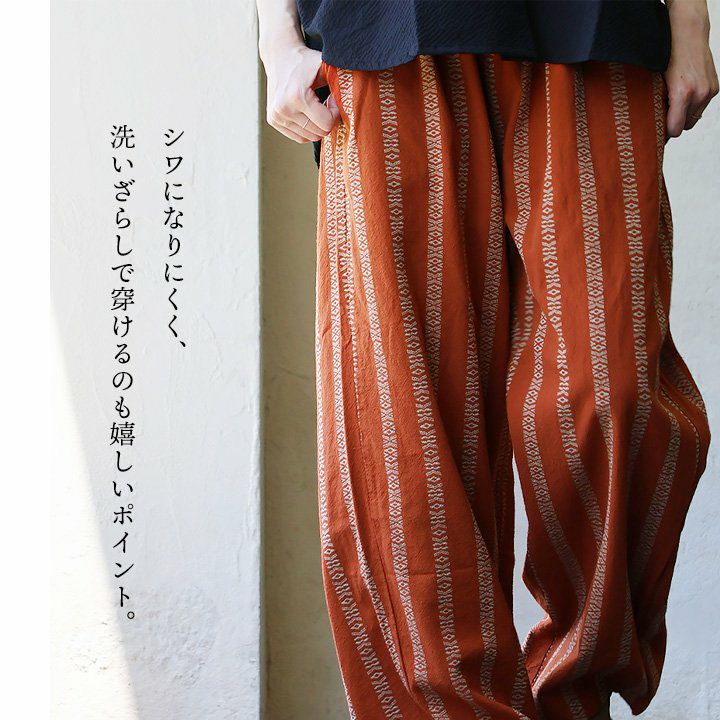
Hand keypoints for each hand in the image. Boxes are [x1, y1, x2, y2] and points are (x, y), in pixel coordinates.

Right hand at [262, 45, 339, 142]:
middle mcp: (284, 109)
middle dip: (327, 120)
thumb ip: (341, 80)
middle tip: (325, 103)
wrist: (280, 56)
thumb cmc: (305, 62)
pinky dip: (308, 129)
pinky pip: (299, 137)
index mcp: (297, 97)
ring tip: (316, 108)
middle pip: (318, 133)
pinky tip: (308, 113)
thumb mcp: (325, 66)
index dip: (335, 113)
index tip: (332, 99)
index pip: (326, 123)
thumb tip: (359, 95)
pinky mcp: (273, 121)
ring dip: (317, 125)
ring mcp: (277, 117)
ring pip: (309, 137)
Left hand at [664, 0, 718, 137]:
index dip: (664, 132)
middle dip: (673, 124)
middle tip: (662, 117)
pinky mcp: (714, 88)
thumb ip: (657, 104)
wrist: (688, 34)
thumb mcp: (657, 83)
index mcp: (683, 94)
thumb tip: (650, 123)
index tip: (656, 131)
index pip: (674, 130)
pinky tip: (684, 97)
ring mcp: (709, 91)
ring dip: (683, 116)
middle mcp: (699, 94)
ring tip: (672, 105)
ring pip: (693, 119)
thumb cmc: (669, 56)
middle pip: (684, 127)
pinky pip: (701, 108)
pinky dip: (692, 106)